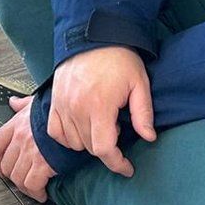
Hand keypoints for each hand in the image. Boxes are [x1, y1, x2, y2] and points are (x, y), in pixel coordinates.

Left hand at [0, 95, 55, 200]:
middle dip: (12, 177)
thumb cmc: (60, 110)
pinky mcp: (43, 164)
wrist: (77, 115)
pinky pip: (32, 185)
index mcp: (18, 123)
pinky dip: (36, 193)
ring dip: (25, 188)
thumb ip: (23, 105)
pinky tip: (42, 194)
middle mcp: (21, 138)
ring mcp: (30, 151)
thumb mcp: (38, 102)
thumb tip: (14, 103)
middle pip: (6, 165)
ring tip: (33, 190)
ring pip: (17, 178)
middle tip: (21, 181)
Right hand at [49, 46, 155, 176]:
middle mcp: (77, 108)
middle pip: (89, 147)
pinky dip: (67, 136)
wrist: (93, 36)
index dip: (117, 163)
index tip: (127, 168)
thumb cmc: (119, 58)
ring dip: (87, 142)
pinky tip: (80, 128)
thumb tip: (149, 138)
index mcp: (99, 106)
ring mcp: (63, 105)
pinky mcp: (54, 101)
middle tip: (118, 132)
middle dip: (106, 148)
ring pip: (73, 142)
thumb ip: (143, 113)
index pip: (104, 148)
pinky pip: (55, 131)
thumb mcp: (139, 84)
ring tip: (101, 126)